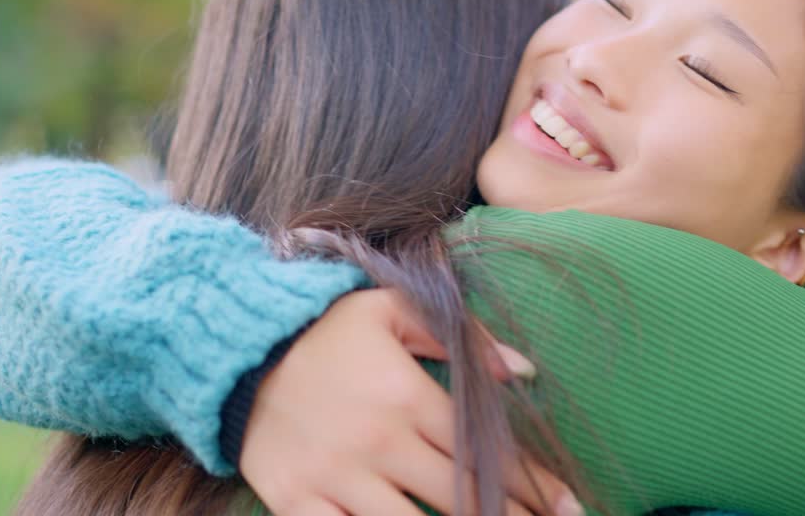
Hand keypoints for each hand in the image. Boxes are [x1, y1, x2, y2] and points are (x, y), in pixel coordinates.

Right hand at [238, 288, 581, 515]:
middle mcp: (378, 441)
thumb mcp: (392, 308)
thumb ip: (461, 335)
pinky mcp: (296, 501)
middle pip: (458, 496)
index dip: (531, 482)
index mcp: (406, 395)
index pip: (483, 448)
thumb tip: (523, 370)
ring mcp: (335, 477)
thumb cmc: (326, 331)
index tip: (567, 504)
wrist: (237, 352)